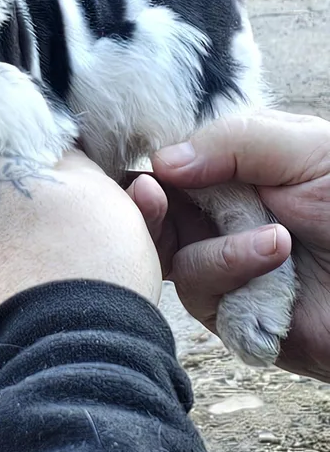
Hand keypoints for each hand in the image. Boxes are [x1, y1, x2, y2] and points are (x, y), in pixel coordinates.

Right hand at [131, 111, 329, 381]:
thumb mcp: (305, 149)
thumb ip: (231, 141)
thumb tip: (159, 161)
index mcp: (233, 172)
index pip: (169, 168)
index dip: (149, 171)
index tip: (146, 175)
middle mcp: (220, 217)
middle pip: (154, 213)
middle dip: (152, 206)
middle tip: (152, 195)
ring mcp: (224, 264)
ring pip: (170, 253)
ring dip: (214, 244)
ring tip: (274, 239)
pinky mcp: (232, 310)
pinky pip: (198, 291)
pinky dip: (230, 271)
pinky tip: (275, 260)